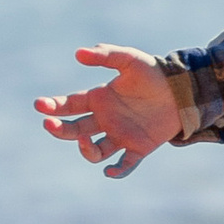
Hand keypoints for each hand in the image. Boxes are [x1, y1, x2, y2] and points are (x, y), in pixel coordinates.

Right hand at [35, 44, 182, 180]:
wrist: (182, 89)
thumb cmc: (153, 73)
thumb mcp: (130, 59)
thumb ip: (106, 55)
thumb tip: (78, 53)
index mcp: (99, 99)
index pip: (70, 105)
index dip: (53, 106)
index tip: (40, 105)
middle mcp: (105, 119)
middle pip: (75, 130)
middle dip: (59, 129)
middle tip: (49, 124)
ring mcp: (120, 135)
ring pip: (95, 151)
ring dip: (86, 150)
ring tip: (84, 141)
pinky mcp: (139, 147)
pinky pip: (124, 164)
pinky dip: (117, 170)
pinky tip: (111, 170)